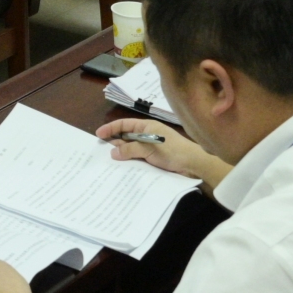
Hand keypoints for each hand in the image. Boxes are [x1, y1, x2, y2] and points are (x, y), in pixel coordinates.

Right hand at [96, 117, 218, 182]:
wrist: (193, 164)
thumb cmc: (173, 151)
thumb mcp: (150, 148)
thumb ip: (131, 149)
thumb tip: (113, 152)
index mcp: (147, 127)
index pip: (125, 124)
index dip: (111, 128)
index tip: (98, 135)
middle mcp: (147, 135)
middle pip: (126, 136)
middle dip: (114, 141)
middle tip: (100, 150)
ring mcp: (151, 147)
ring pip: (131, 148)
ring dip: (121, 153)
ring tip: (108, 161)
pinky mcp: (154, 158)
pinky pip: (138, 158)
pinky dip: (130, 161)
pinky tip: (123, 167)